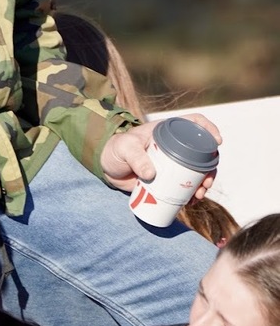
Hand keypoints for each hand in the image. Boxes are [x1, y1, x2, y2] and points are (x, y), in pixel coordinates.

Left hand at [100, 113, 220, 195]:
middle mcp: (175, 145)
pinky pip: (186, 185)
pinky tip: (191, 202)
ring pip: (197, 171)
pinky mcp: (168, 178)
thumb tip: (151, 175)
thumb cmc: (116, 149)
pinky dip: (192, 193)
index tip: (216, 142)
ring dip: (204, 184)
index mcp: (167, 130)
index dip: (208, 129)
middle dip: (210, 168)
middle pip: (202, 152)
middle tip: (205, 184)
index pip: (194, 122)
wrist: (108, 167)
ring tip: (198, 196)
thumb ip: (136, 158)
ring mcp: (173, 162)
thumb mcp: (125, 149)